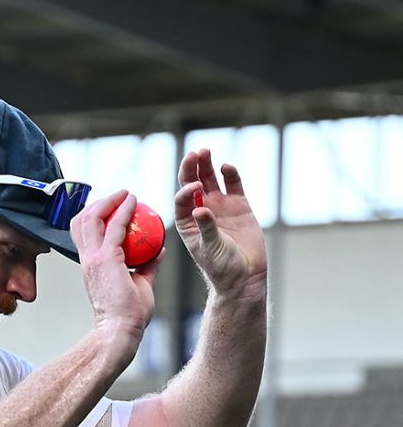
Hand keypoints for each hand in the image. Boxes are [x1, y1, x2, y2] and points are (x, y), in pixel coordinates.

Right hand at [69, 189, 158, 354]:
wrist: (120, 329)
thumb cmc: (129, 314)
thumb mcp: (139, 284)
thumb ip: (147, 266)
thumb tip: (159, 251)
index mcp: (90, 265)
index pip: (83, 233)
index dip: (94, 216)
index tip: (112, 207)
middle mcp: (87, 259)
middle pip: (82, 220)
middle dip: (98, 202)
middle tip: (119, 196)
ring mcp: (94, 258)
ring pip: (92, 218)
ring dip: (108, 201)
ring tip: (126, 194)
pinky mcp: (106, 259)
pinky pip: (114, 227)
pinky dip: (123, 210)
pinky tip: (134, 202)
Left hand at [175, 149, 266, 299]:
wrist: (244, 275)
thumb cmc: (221, 266)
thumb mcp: (210, 248)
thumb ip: (206, 227)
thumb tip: (200, 208)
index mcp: (187, 222)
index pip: (181, 200)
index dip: (186, 191)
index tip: (195, 188)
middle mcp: (201, 210)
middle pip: (192, 184)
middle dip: (191, 169)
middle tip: (194, 153)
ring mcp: (219, 206)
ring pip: (210, 180)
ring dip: (206, 166)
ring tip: (205, 150)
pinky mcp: (239, 206)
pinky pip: (233, 185)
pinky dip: (230, 175)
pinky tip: (227, 166)